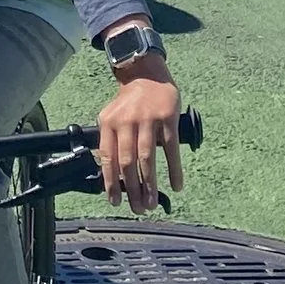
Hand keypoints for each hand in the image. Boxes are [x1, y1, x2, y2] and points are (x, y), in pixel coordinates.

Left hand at [96, 57, 182, 213]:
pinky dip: (174, 169)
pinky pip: (171, 148)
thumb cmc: (129, 103)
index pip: (108, 158)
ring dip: (150, 184)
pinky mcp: (168, 118)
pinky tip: (176, 185)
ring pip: (147, 158)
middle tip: (138, 208)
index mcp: (109, 123)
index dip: (111, 182)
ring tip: (152, 203)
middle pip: (127, 162)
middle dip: (132, 189)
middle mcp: (127, 121)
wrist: (147, 75)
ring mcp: (147, 119)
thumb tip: (109, 175)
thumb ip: (109, 141)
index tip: (115, 202)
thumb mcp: (112, 117)